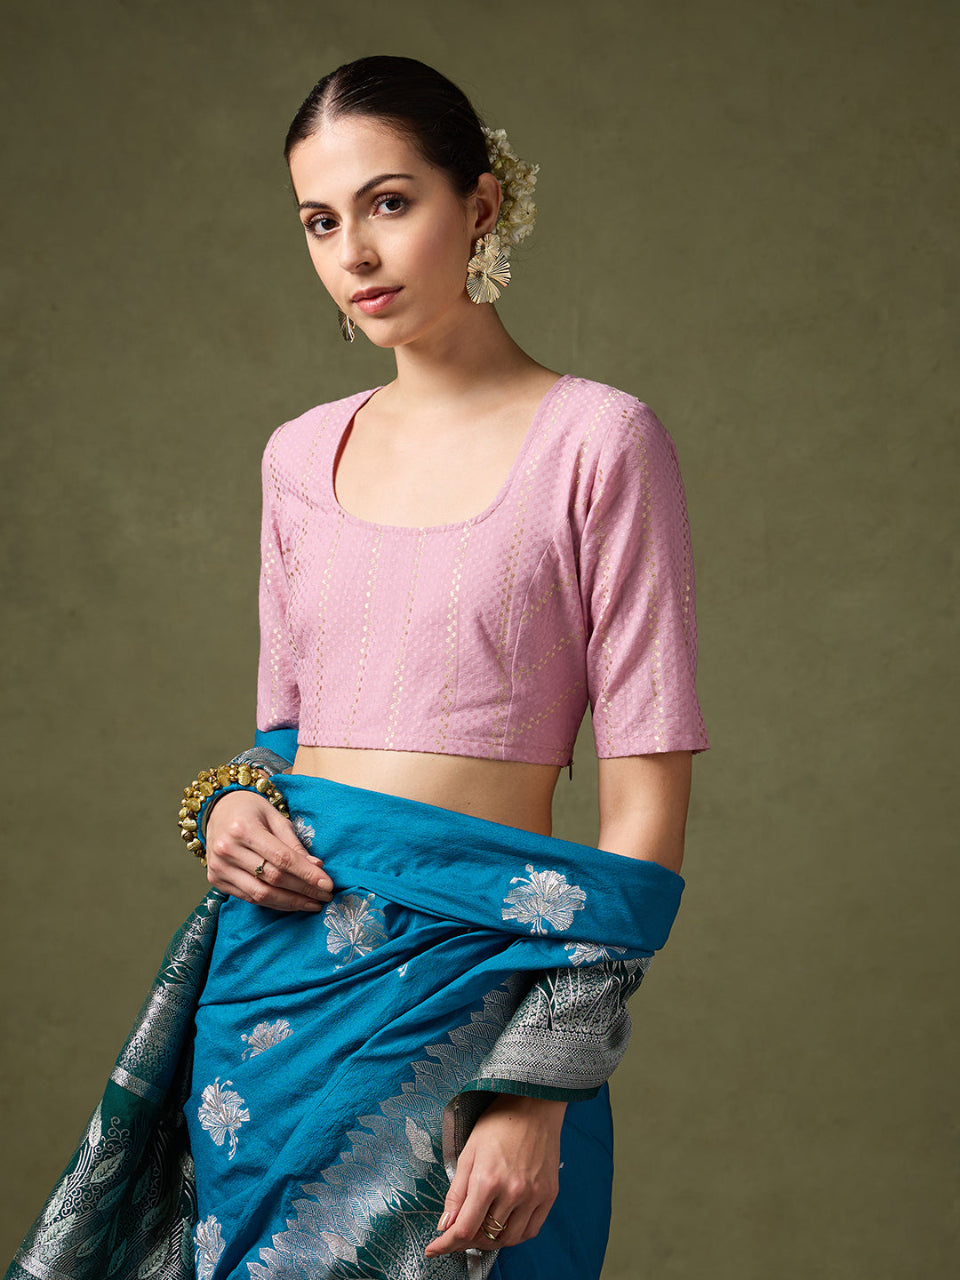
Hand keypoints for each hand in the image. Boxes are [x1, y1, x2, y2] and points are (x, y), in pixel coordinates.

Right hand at [204, 789, 332, 909]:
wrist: (217, 811)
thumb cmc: (251, 811)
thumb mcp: (275, 817)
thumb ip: (294, 844)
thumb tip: (317, 867)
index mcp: (243, 828)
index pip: (281, 858)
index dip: (306, 874)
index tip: (327, 884)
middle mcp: (227, 849)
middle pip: (273, 878)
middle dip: (303, 890)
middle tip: (324, 896)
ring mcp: (219, 867)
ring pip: (261, 894)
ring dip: (291, 903)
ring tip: (312, 904)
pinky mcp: (215, 880)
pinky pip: (250, 898)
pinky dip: (274, 903)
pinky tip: (291, 903)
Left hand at [424, 1093, 565, 1257]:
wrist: (533, 1106)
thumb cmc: (498, 1124)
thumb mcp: (468, 1153)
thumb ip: (456, 1193)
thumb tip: (446, 1225)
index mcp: (487, 1180)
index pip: (464, 1229)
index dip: (446, 1245)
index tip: (434, 1249)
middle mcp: (513, 1192)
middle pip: (486, 1237)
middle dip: (467, 1240)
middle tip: (458, 1233)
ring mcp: (533, 1196)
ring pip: (509, 1239)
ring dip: (491, 1240)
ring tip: (481, 1227)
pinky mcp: (549, 1195)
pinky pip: (531, 1231)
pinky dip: (515, 1235)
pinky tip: (505, 1225)